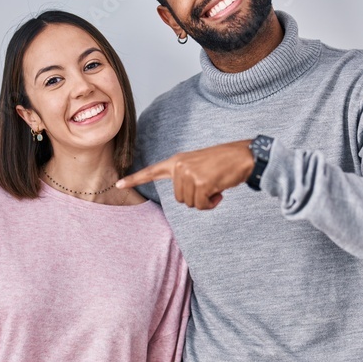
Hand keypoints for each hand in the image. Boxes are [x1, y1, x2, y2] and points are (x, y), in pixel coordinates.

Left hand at [116, 140, 253, 209]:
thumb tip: (186, 198)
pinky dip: (212, 203)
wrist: (243, 155)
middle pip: (179, 199)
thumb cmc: (224, 162)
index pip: (152, 171)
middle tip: (210, 186)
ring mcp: (189, 174)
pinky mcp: (201, 183)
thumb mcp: (200, 165)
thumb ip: (187, 176)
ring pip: (191, 204)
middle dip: (196, 198)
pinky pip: (202, 205)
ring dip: (205, 201)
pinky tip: (220, 192)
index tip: (118, 184)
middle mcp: (180, 167)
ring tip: (216, 187)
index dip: (135, 179)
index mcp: (178, 161)